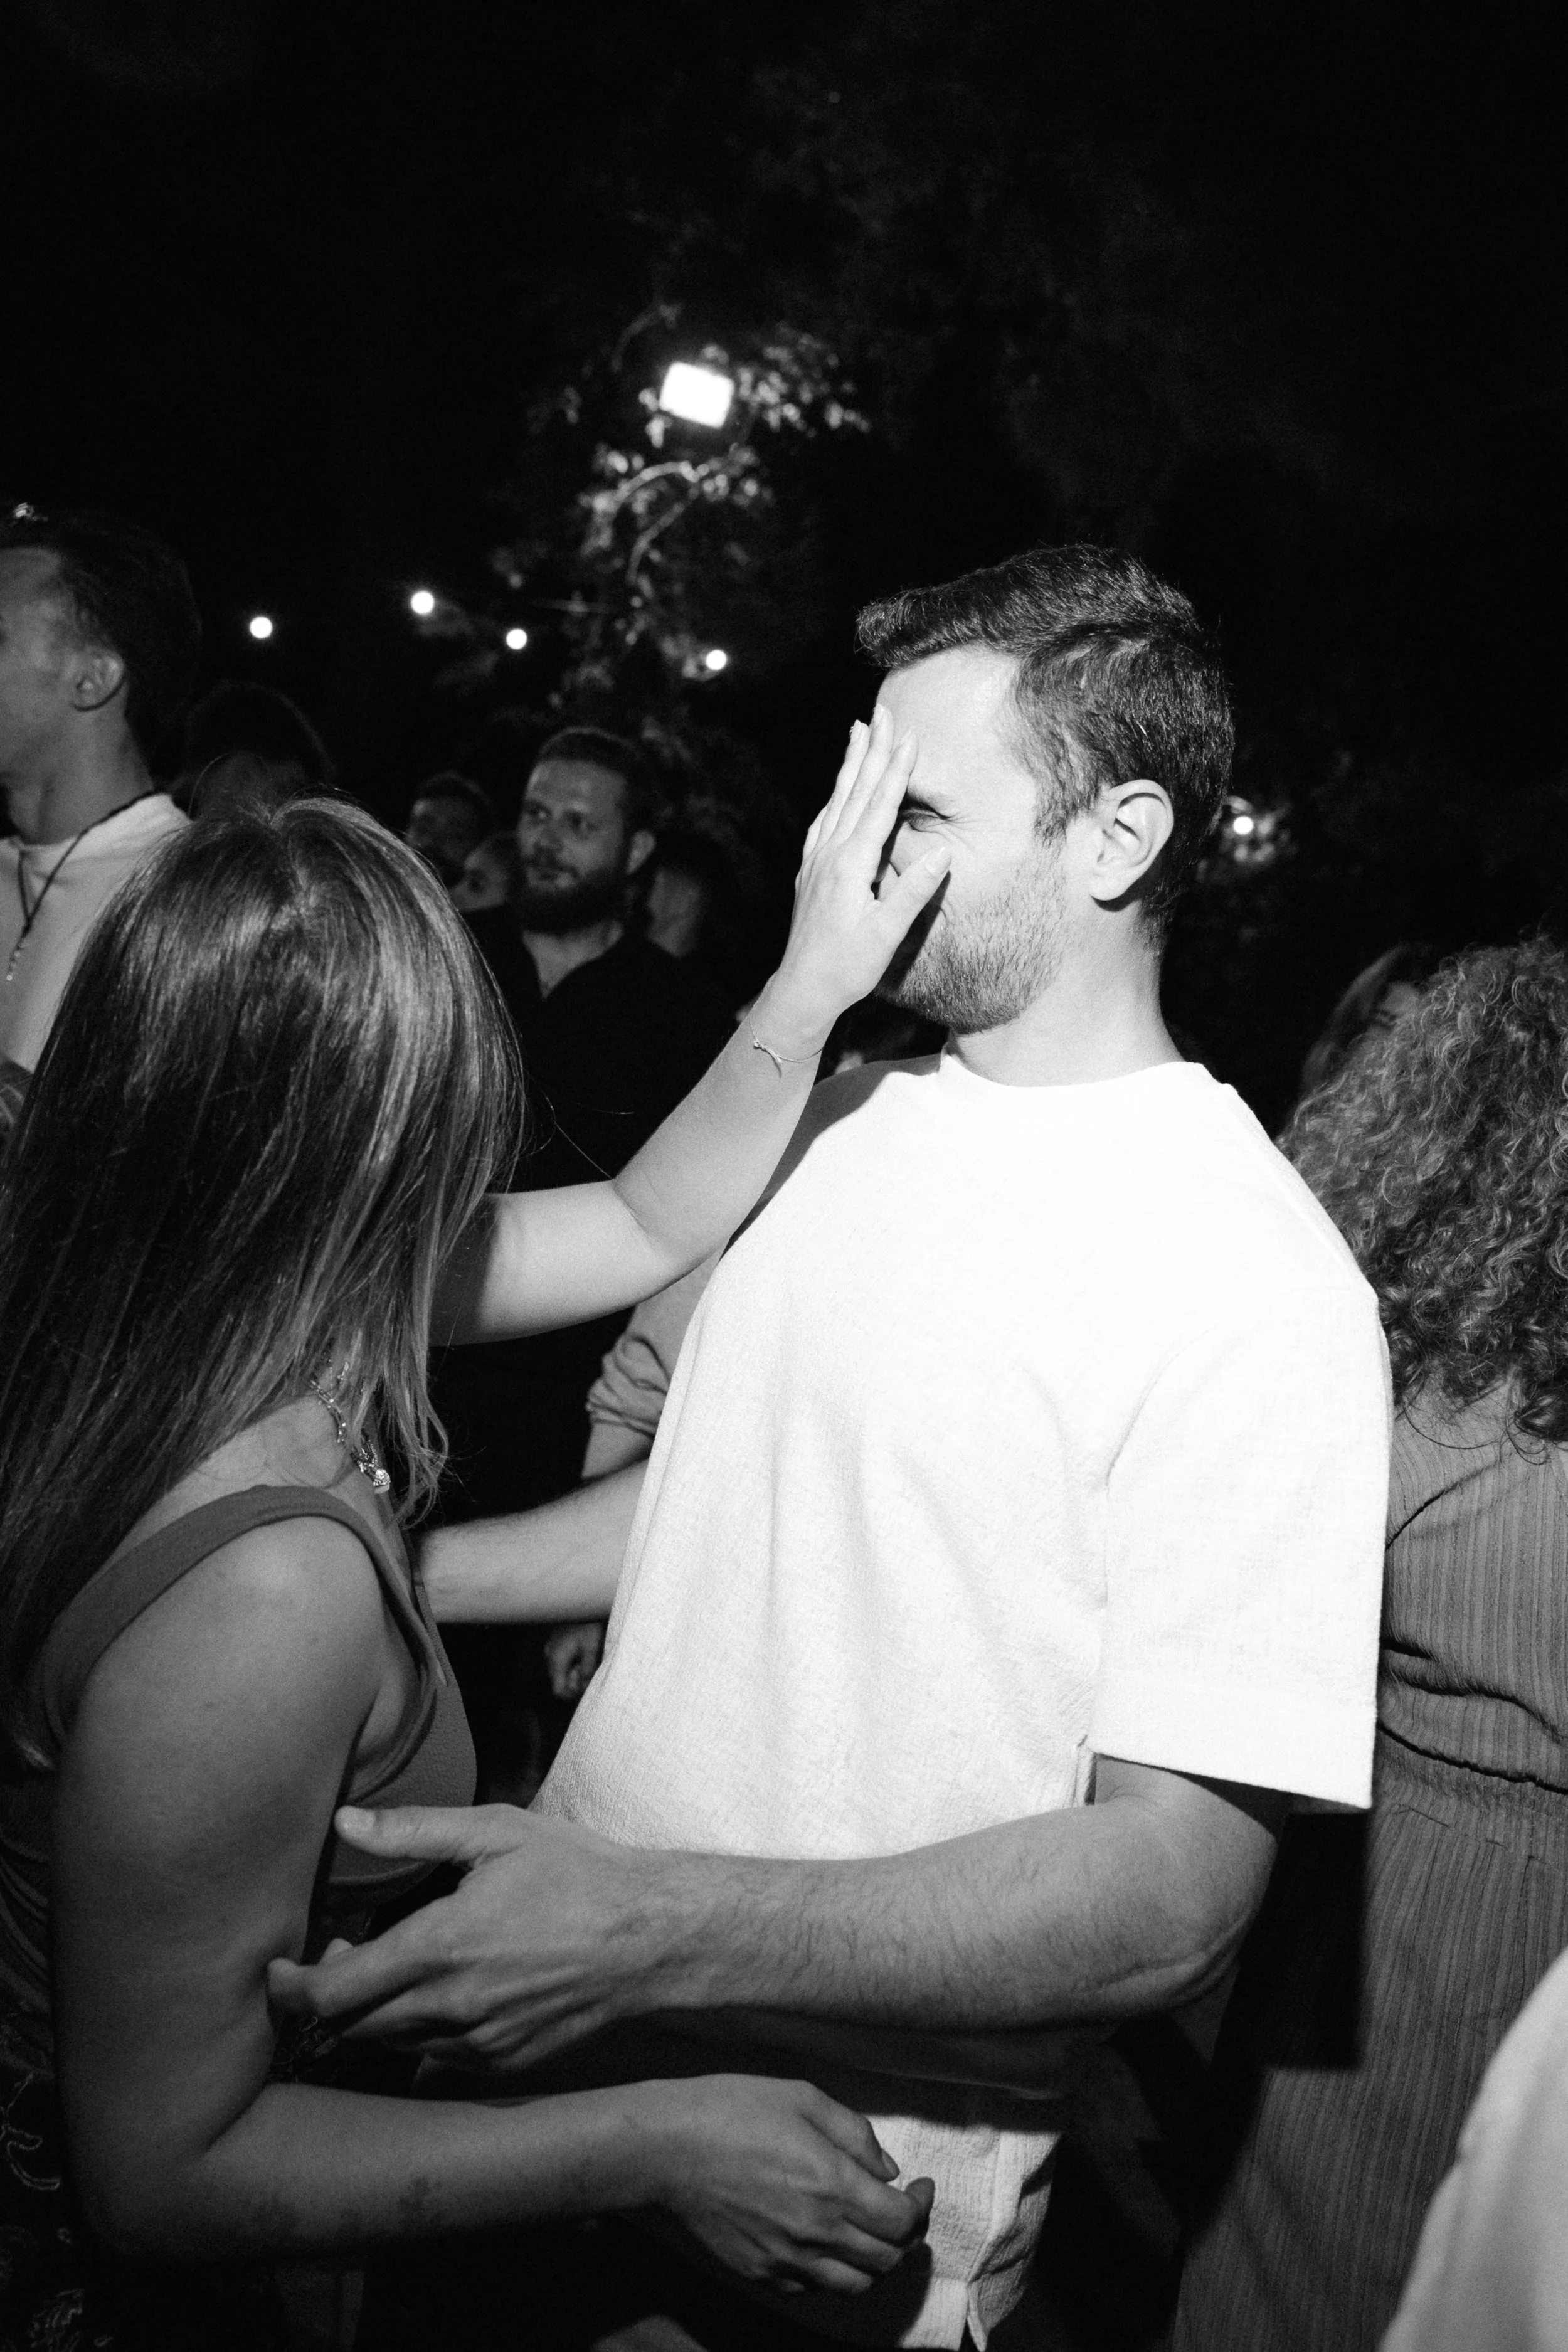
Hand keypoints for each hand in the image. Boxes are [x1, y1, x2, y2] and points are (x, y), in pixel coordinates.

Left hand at [266, 1803, 670, 2068]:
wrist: (649, 1938)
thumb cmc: (575, 1873)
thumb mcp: (496, 1831)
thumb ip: (414, 1830)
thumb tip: (344, 1824)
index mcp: (439, 1946)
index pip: (331, 1995)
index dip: (290, 1989)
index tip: (275, 1970)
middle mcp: (450, 2006)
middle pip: (351, 2027)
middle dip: (330, 1996)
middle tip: (341, 1953)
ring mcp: (477, 2043)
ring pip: (391, 2045)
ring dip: (374, 2014)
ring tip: (392, 1968)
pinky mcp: (502, 2064)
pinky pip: (436, 2060)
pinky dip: (420, 2032)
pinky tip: (443, 1992)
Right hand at [544, 1619, 605, 1700]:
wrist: (584, 1601)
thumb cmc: (589, 1623)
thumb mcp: (592, 1648)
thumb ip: (587, 1671)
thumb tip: (584, 1687)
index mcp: (556, 1659)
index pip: (557, 1690)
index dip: (572, 1694)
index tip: (586, 1687)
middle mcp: (549, 1655)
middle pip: (558, 1681)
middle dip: (575, 1682)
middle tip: (590, 1673)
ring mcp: (550, 1647)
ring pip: (560, 1670)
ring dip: (574, 1671)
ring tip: (589, 1661)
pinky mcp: (555, 1641)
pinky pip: (561, 1659)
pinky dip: (572, 1661)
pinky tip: (584, 1653)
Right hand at [640, 2074, 933, 2296]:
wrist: (668, 2149)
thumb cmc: (734, 2111)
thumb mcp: (803, 2097)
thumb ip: (855, 2134)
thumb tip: (887, 2169)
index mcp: (832, 2185)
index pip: (902, 2222)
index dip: (921, 2206)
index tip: (918, 2186)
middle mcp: (816, 2232)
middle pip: (887, 2260)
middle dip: (906, 2236)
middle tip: (900, 2208)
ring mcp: (787, 2260)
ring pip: (856, 2285)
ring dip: (875, 2262)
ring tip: (868, 2232)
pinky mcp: (761, 2273)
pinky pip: (814, 2289)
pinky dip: (834, 2272)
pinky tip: (826, 2241)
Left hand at [758, 706, 948, 1053]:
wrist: (802, 989)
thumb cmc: (847, 967)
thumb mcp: (887, 933)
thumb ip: (914, 892)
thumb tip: (943, 854)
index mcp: (851, 865)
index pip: (879, 806)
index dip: (895, 769)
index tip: (908, 735)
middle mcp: (829, 854)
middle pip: (855, 790)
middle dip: (872, 750)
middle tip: (881, 711)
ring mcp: (816, 861)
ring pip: (837, 800)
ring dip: (850, 764)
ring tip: (858, 732)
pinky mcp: (810, 872)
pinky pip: (824, 822)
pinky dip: (835, 796)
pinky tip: (838, 791)